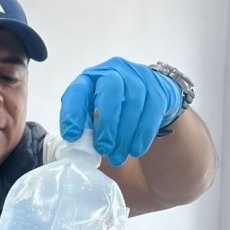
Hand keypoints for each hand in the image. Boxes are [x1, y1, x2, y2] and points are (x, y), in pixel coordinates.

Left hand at [60, 57, 183, 166]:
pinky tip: (135, 150)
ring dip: (125, 135)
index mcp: (90, 79)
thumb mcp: (92, 116)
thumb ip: (86, 128)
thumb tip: (81, 150)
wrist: (147, 100)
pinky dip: (142, 134)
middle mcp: (114, 72)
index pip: (78, 91)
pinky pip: (152, 111)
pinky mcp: (158, 90)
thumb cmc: (112, 112)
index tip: (72, 136)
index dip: (73, 113)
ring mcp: (138, 77)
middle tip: (103, 149)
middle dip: (107, 123)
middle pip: (111, 90)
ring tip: (118, 157)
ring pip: (134, 102)